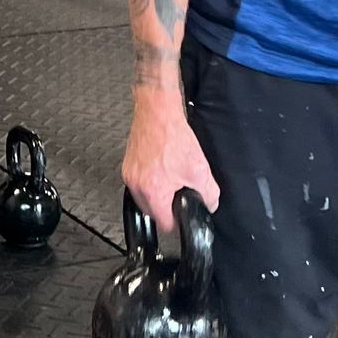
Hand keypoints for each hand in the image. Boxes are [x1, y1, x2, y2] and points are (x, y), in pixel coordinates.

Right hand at [122, 89, 220, 234]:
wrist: (157, 112)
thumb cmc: (173, 136)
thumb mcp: (200, 169)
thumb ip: (209, 194)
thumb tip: (209, 205)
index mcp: (153, 191)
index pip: (165, 225)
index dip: (178, 222)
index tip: (184, 215)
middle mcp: (136, 186)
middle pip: (153, 213)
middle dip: (168, 207)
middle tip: (181, 194)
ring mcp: (129, 176)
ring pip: (146, 199)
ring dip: (159, 195)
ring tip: (172, 180)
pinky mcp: (128, 166)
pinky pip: (140, 184)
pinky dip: (152, 181)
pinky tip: (163, 169)